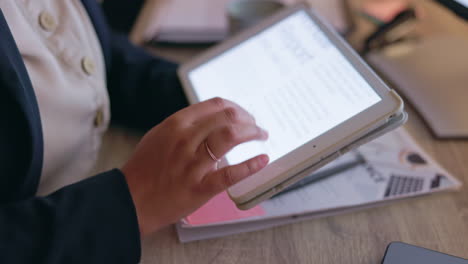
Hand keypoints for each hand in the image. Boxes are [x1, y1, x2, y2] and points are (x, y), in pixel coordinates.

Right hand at [122, 97, 268, 235]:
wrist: (130, 199)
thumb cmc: (144, 168)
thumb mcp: (160, 135)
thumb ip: (184, 125)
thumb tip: (211, 120)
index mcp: (176, 123)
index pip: (216, 105)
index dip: (236, 107)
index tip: (244, 115)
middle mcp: (186, 138)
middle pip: (228, 117)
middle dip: (248, 119)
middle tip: (256, 126)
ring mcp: (193, 163)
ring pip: (231, 137)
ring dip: (252, 133)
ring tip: (261, 136)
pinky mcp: (200, 186)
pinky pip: (230, 173)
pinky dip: (251, 165)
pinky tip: (262, 160)